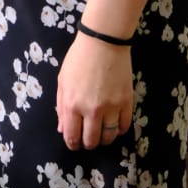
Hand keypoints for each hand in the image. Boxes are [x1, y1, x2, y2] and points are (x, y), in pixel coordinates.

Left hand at [55, 34, 133, 150]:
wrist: (103, 43)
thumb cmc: (78, 59)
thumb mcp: (63, 81)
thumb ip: (61, 107)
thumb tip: (63, 130)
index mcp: (71, 104)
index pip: (72, 135)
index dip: (73, 144)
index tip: (74, 144)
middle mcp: (91, 109)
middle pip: (91, 140)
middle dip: (88, 144)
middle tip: (88, 140)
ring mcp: (110, 107)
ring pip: (108, 137)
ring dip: (104, 139)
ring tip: (102, 134)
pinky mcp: (126, 102)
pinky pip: (124, 126)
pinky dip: (119, 130)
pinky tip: (115, 126)